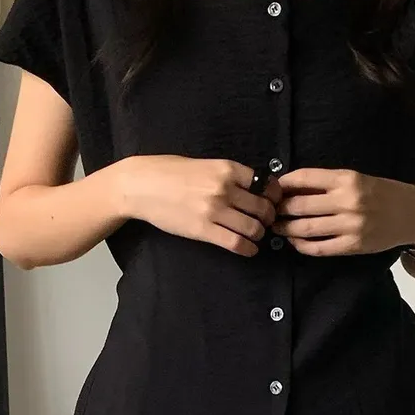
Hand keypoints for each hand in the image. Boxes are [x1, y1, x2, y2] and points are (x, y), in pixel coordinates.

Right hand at [115, 155, 281, 256]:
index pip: (265, 184)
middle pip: (263, 208)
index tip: (272, 202)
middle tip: (264, 222)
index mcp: (227, 169)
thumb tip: (251, 187)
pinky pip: (236, 244)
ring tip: (254, 235)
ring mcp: (214, 211)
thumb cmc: (168, 172)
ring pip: (253, 228)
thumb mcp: (204, 164)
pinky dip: (248, 249)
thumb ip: (228, 175)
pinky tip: (248, 249)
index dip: (273, 196)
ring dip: (258, 234)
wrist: (141, 186)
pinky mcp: (203, 231)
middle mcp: (224, 189)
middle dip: (268, 218)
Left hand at [272, 169, 414, 256]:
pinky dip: (301, 246)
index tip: (272, 188)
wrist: (411, 214)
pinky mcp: (353, 246)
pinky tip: (295, 241)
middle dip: (279, 209)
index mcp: (347, 179)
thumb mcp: (356, 179)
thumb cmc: (380, 193)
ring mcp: (350, 226)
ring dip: (286, 229)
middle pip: (299, 206)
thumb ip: (326, 184)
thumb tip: (290, 187)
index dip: (283, 183)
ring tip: (277, 227)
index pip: (304, 178)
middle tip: (269, 211)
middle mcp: (348, 201)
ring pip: (305, 229)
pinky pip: (319, 248)